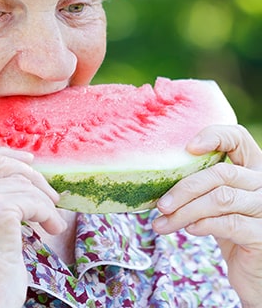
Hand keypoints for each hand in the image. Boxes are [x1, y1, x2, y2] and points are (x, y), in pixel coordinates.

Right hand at [0, 148, 66, 307]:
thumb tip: (14, 170)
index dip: (0, 157)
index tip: (26, 161)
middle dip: (28, 174)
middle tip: (49, 191)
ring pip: (18, 182)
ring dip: (42, 199)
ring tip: (52, 219)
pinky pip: (31, 200)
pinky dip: (48, 212)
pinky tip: (53, 227)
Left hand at [153, 125, 261, 306]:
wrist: (252, 271)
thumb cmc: (228, 231)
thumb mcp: (213, 202)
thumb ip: (198, 187)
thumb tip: (155, 181)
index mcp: (251, 168)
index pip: (238, 138)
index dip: (214, 136)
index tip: (188, 148)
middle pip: (221, 173)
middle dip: (184, 188)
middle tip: (161, 205)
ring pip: (221, 199)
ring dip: (186, 210)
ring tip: (164, 223)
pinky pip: (230, 223)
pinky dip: (204, 224)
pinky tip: (189, 229)